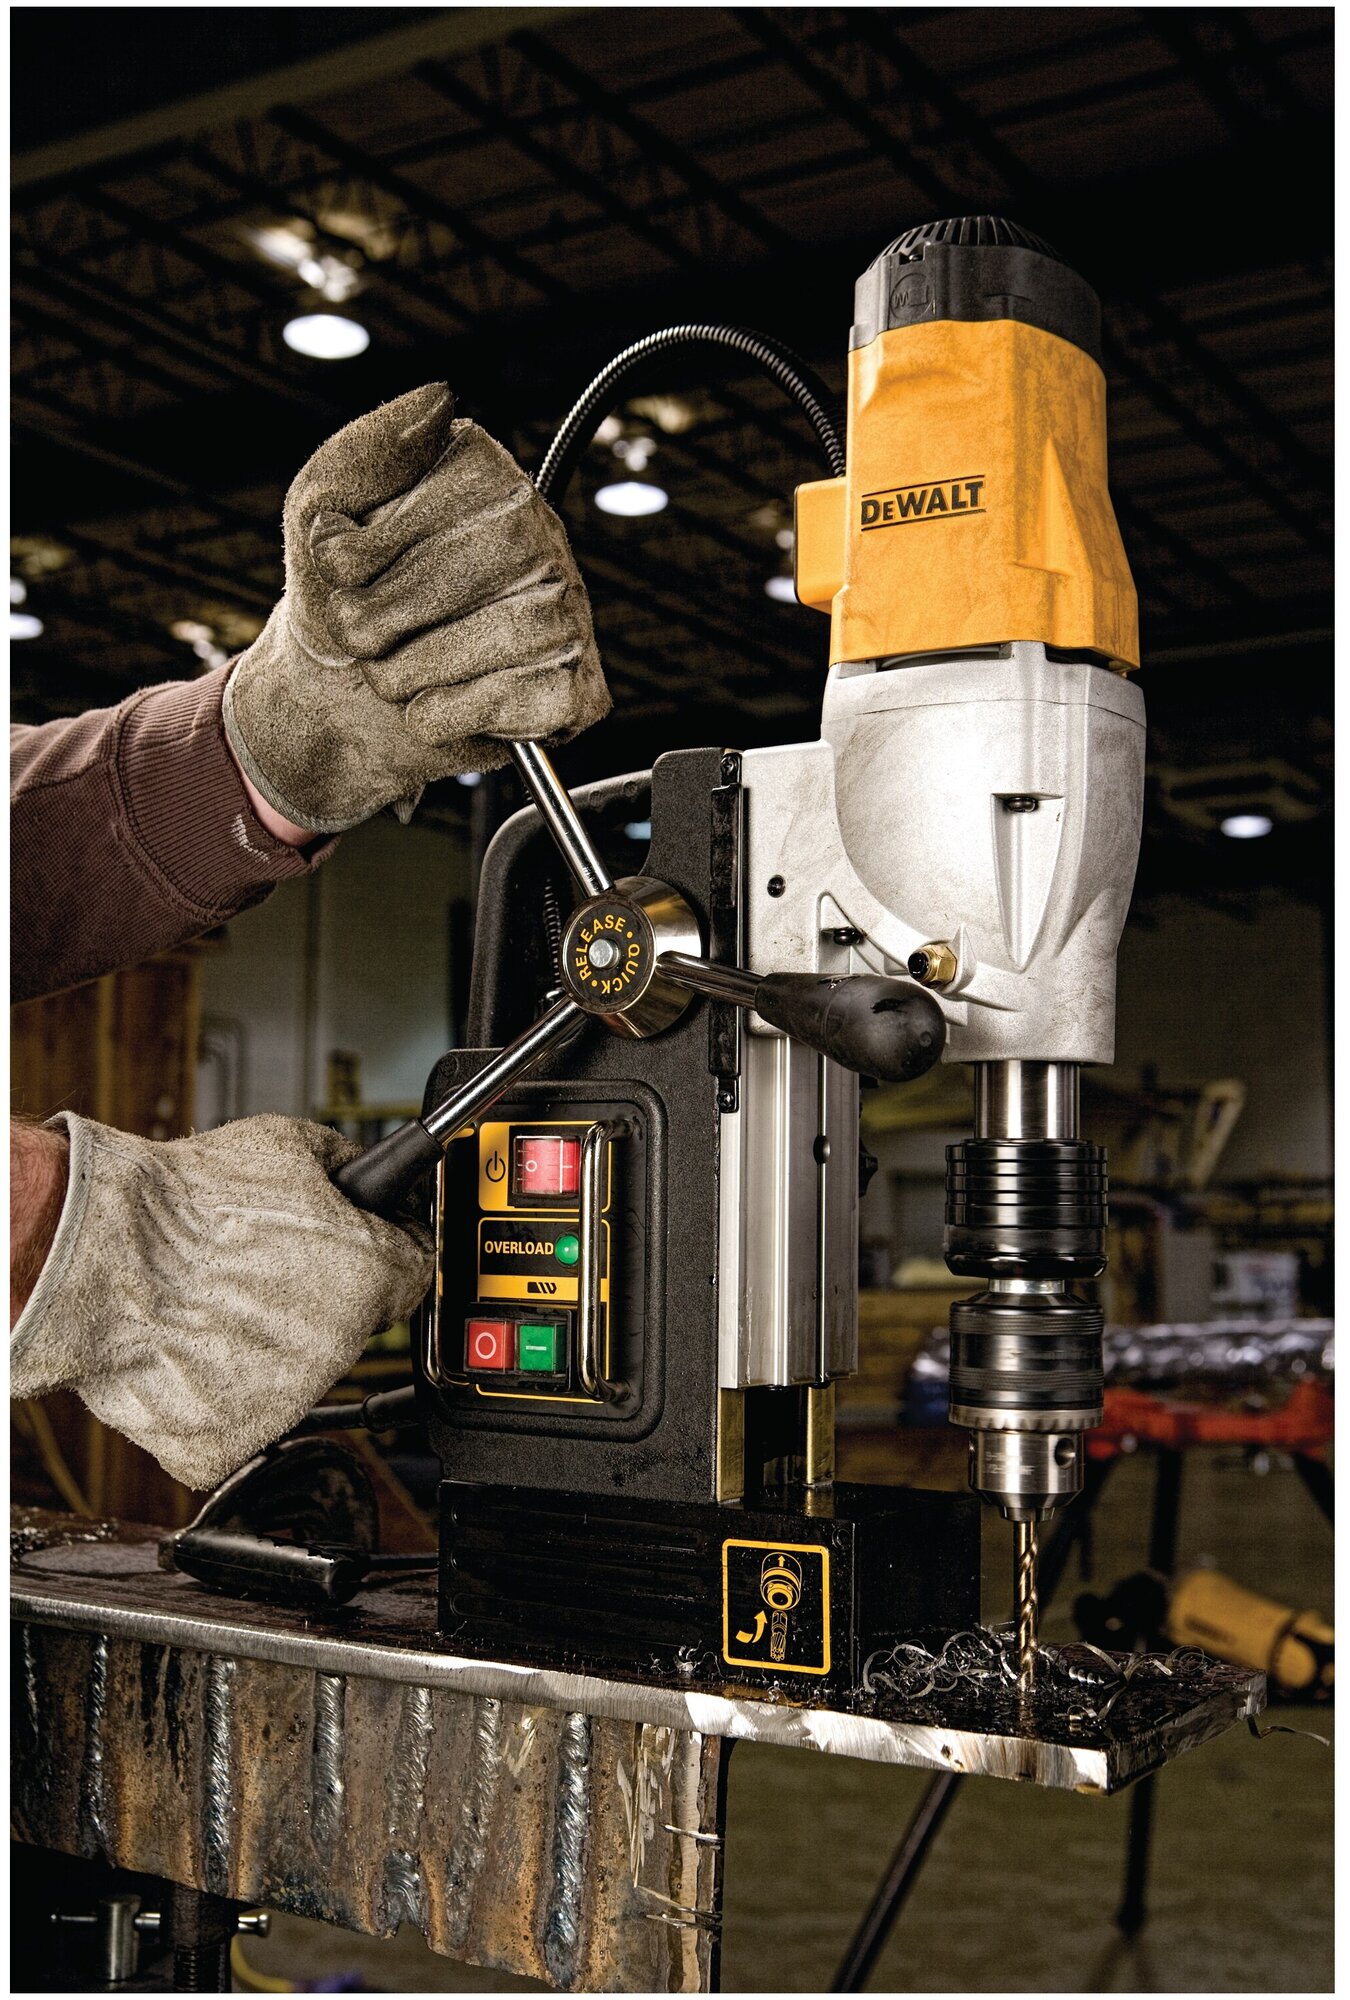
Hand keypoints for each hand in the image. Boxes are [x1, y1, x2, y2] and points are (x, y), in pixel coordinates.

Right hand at [9, 1113, 433, 1489]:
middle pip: (354, 1323)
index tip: (368, 1240)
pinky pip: (240, 1420)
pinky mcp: (229, 1443)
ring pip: (297, 1371)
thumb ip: (347, 1165)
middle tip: (265, 1265)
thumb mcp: (290, 1143)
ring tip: (218, 1300)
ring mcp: (286, 1401)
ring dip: (272, 1343)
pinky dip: (220, 1391)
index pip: (414, 1270)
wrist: (101, 1255)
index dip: (387, 1246)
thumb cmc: (185, 1203)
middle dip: (323, 1294)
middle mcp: (338, 1346)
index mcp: (370, 1274)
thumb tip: (367, 1173)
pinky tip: (193, 1348)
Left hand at [223, 384, 609, 833]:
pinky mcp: (578, 684)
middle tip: (364, 635)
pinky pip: (505, 703)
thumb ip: (370, 449)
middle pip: (435, 589)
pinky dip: (448, 716)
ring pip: (474, 650)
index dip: (350, 563)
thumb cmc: (341, 590)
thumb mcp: (323, 504)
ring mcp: (567, 609)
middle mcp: (538, 531)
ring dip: (406, 676)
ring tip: (399, 669)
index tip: (344, 572)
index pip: (401, 526)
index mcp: (484, 473)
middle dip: (372, 627)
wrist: (342, 693)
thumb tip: (441, 400)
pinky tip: (442, 702)